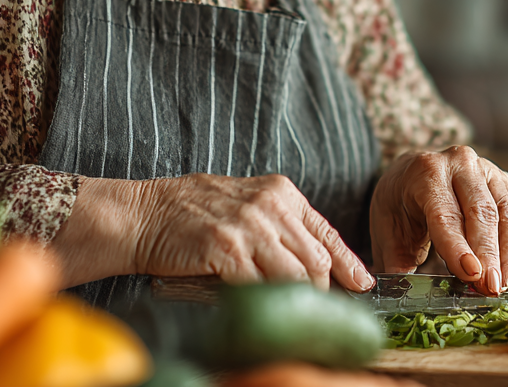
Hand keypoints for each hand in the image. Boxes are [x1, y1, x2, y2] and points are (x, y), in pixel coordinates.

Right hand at [51, 174, 373, 291]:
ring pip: (295, 275)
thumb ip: (278, 224)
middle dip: (322, 292)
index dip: (349, 263)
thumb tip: (313, 261)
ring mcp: (249, 225)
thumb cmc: (191, 213)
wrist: (144, 214)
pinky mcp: (227, 248)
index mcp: (280, 192)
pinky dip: (264, 302)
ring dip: (295, 301)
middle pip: (316, 260)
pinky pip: (259, 285)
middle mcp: (270, 205)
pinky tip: (261, 309)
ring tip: (290, 316)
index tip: (363, 284)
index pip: (326, 232)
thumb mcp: (245, 204)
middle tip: (318, 313)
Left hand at [369, 146, 507, 295]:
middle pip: (481, 212)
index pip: (445, 213)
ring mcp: (487, 171)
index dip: (458, 245)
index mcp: (426, 171)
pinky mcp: (505, 183)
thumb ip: (395, 261)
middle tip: (490, 288)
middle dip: (488, 254)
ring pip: (507, 213)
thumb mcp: (388, 229)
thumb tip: (400, 295)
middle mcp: (460, 164)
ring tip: (502, 284)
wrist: (414, 172)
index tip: (471, 273)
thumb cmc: (401, 203)